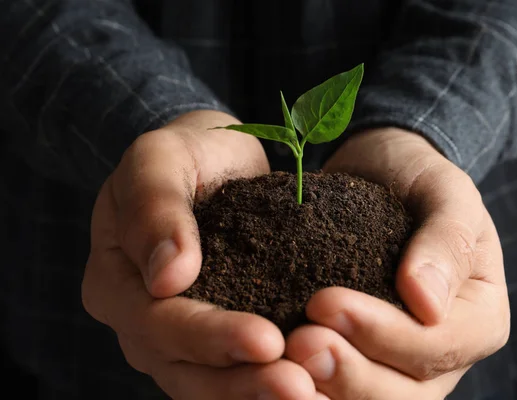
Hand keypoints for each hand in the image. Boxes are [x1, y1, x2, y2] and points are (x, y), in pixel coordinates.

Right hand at [82, 110, 316, 399]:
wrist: (211, 162)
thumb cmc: (186, 154)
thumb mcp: (161, 159)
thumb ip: (155, 208)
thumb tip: (167, 276)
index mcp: (114, 280)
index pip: (156, 321)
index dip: (209, 336)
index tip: (267, 340)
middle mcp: (138, 320)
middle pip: (182, 367)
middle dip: (240, 382)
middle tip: (298, 386)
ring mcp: (172, 336)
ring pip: (207, 384)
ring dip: (255, 395)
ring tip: (310, 397)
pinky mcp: (210, 338)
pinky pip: (230, 373)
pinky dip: (262, 386)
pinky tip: (312, 390)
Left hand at [285, 128, 509, 398]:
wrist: (380, 176)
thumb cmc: (416, 178)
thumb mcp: (444, 190)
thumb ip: (447, 240)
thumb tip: (426, 303)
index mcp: (479, 318)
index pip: (437, 346)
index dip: (382, 334)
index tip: (324, 301)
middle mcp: (445, 355)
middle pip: (405, 394)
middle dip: (350, 374)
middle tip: (297, 342)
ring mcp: (402, 365)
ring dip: (327, 392)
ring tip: (282, 365)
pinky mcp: (362, 360)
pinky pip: (340, 390)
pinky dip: (311, 390)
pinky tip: (274, 375)